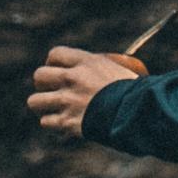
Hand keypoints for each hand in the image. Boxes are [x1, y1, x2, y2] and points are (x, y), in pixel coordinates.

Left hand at [27, 47, 141, 138]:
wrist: (142, 113)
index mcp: (88, 62)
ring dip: (43, 106)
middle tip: (56, 91)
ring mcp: (68, 100)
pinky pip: (46, 122)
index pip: (56, 54)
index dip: (53, 62)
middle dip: (44, 84)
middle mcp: (74, 78)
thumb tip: (100, 75)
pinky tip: (66, 124)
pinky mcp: (68, 121)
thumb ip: (103, 73)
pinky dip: (55, 124)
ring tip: (54, 109)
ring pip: (35, 101)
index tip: (60, 70)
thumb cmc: (140, 94)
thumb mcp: (122, 73)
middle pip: (39, 75)